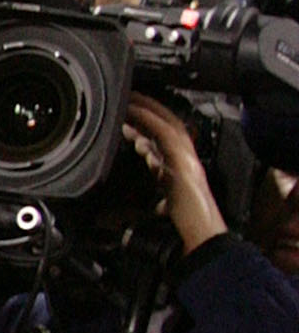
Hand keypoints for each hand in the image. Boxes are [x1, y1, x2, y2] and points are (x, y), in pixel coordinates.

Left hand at [123, 96, 225, 252]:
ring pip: (168, 125)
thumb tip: (157, 204)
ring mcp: (187, 158)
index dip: (152, 123)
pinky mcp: (183, 162)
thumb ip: (165, 198)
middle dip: (149, 110)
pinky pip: (166, 135)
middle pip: (169, 124)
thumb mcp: (171, 204)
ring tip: (129, 102)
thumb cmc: (189, 223)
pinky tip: (136, 118)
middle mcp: (188, 158)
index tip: (132, 116)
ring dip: (148, 111)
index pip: (168, 137)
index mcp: (185, 165)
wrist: (203, 233)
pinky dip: (151, 123)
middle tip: (129, 99)